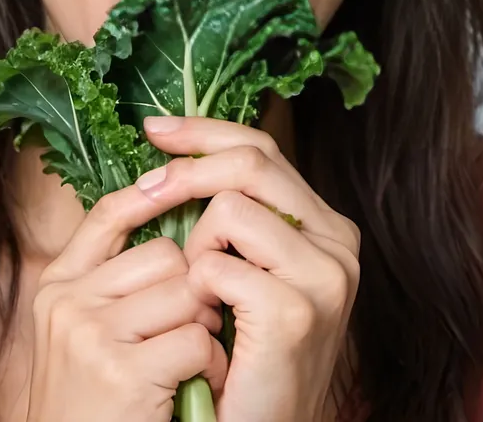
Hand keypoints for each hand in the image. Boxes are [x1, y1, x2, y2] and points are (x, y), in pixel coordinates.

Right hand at [25, 181, 228, 421]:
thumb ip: (113, 279)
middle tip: (188, 330)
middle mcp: (68, 302)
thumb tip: (163, 206)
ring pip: (186, 292)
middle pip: (165, 254)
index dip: (150, 193)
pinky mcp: (122, 373)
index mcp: (58, 284)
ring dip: (204, 328)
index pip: (107, 214)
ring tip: (190, 362)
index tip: (184, 180)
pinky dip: (210, 365)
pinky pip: (196, 340)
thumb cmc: (95, 400)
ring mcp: (91, 335)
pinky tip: (194, 388)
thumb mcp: (83, 330)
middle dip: (190, 289)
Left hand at [140, 116, 360, 421]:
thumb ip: (233, 215)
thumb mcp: (245, 270)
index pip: (263, 149)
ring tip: (200, 292)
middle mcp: (337, 242)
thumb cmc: (242, 354)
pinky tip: (208, 322)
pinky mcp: (295, 313)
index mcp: (325, 226)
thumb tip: (174, 151)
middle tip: (145, 190)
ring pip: (229, 208)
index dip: (205, 132)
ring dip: (194, 246)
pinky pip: (217, 266)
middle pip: (250, 162)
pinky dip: (197, 289)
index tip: (155, 129)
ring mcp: (324, 276)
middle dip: (186, 170)